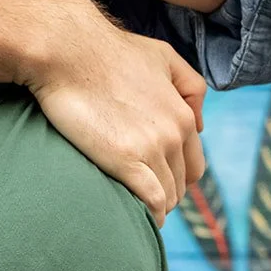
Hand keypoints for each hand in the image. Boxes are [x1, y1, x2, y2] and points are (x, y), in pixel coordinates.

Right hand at [26, 0, 205, 220]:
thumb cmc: (109, 52)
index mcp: (182, 115)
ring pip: (167, 197)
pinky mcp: (125, 161)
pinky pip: (151, 202)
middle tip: (141, 198)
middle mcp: (174, 134)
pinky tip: (137, 218)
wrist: (69, 51)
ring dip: (155, 207)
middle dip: (165, 194)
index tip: (157, 183)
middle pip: (181, 185)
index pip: (194, 165)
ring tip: (135, 209)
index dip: (177, 178)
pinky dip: (149, 214)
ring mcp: (151, 148)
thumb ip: (190, 87)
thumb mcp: (163, 57)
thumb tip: (200, 124)